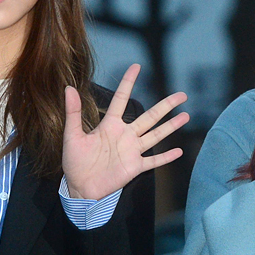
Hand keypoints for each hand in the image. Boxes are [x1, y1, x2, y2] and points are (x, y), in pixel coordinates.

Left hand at [62, 64, 188, 199]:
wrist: (80, 187)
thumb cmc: (74, 162)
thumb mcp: (72, 135)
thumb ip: (73, 112)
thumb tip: (69, 88)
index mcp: (110, 125)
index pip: (121, 99)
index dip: (128, 83)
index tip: (137, 66)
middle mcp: (125, 135)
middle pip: (150, 116)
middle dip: (166, 106)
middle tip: (182, 94)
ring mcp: (132, 151)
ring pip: (156, 135)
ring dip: (171, 126)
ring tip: (185, 116)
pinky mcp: (135, 167)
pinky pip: (153, 161)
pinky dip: (166, 157)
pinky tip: (178, 151)